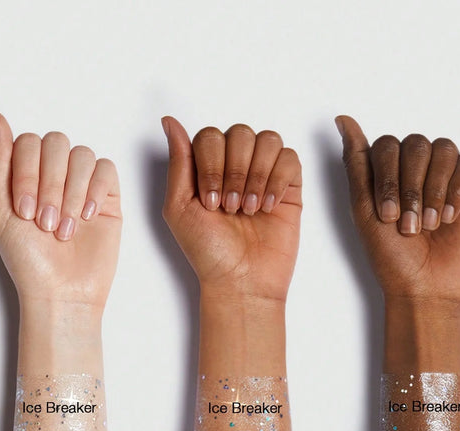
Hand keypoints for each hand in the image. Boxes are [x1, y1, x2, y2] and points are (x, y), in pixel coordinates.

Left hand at [0, 113, 121, 309]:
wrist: (61, 292)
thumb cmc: (30, 261)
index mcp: (27, 174)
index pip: (28, 142)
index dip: (27, 172)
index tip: (24, 210)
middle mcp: (55, 175)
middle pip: (56, 143)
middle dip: (49, 184)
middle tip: (45, 221)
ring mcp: (83, 185)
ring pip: (82, 155)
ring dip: (71, 192)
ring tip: (66, 227)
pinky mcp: (109, 198)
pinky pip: (107, 170)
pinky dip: (95, 191)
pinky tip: (88, 217)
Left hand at [161, 117, 301, 302]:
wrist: (241, 280)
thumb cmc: (208, 251)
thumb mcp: (179, 207)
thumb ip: (178, 162)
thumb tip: (169, 121)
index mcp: (208, 168)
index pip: (211, 136)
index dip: (211, 164)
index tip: (210, 202)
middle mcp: (237, 166)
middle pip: (240, 133)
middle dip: (234, 171)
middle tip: (230, 208)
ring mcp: (264, 175)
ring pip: (267, 140)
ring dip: (256, 175)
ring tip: (249, 210)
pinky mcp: (289, 187)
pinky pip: (290, 158)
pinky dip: (277, 180)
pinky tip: (268, 207)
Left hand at [336, 116, 459, 304]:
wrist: (424, 287)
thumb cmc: (391, 256)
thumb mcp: (363, 209)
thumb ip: (356, 163)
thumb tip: (343, 120)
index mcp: (387, 172)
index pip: (386, 145)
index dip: (386, 177)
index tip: (386, 215)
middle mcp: (416, 169)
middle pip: (414, 144)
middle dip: (409, 186)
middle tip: (407, 225)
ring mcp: (444, 176)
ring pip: (442, 149)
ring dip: (431, 190)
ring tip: (428, 225)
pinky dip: (455, 191)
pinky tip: (448, 218)